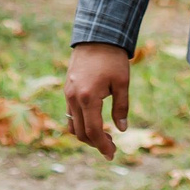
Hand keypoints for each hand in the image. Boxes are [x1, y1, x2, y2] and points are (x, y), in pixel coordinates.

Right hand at [64, 43, 132, 157]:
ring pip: (72, 124)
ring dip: (86, 134)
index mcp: (88, 98)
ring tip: (104, 135)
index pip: (92, 131)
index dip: (102, 145)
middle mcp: (74, 98)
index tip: (111, 154)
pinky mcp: (67, 89)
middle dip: (95, 143)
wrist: (96, 35)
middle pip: (80, 132)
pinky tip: (94, 120)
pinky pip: (70, 113)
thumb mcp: (122, 82)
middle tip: (112, 146)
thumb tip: (121, 129)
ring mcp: (68, 93)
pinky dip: (81, 122)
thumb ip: (121, 107)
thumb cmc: (112, 58)